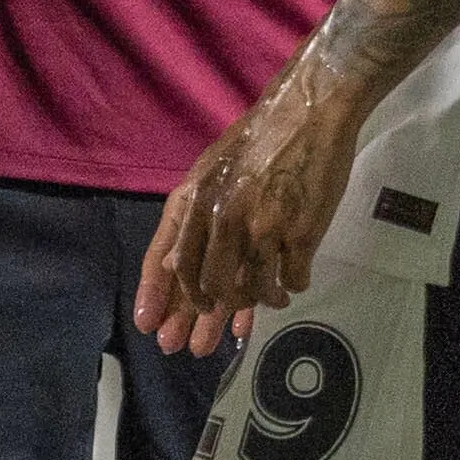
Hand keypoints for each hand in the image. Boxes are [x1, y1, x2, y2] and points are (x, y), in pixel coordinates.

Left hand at [135, 59, 370, 354]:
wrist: (307, 112)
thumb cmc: (257, 140)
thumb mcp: (211, 173)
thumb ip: (194, 218)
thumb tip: (179, 266)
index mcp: (196, 200)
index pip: (167, 259)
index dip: (158, 296)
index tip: (151, 328)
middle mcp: (223, 218)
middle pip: (207, 287)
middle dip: (200, 321)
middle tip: (196, 346)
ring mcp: (263, 228)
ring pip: (250, 290)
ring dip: (251, 307)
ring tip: (256, 313)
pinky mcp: (301, 234)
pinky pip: (290, 280)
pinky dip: (288, 289)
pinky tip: (288, 290)